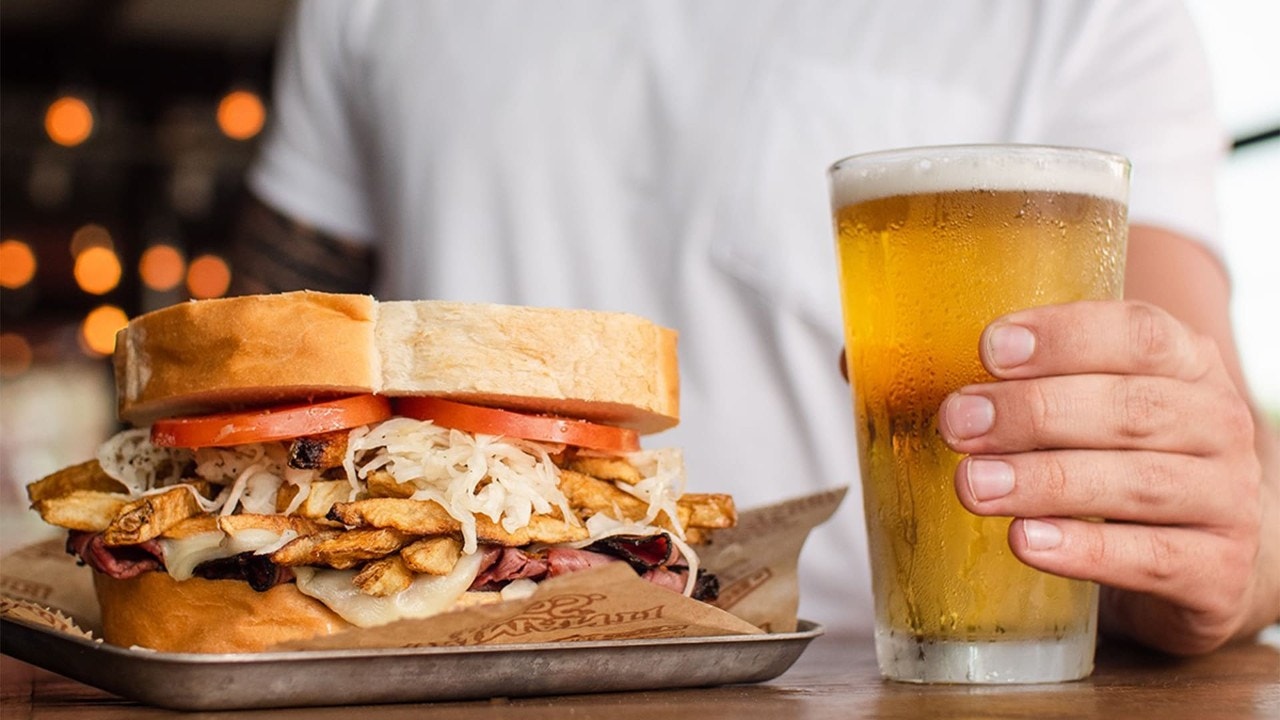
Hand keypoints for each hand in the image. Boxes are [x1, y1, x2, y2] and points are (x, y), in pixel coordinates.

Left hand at [938, 300, 1264, 654]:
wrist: (1204, 555)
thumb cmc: (1113, 462)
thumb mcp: (1071, 407)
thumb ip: (982, 379)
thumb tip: (853, 362)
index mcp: (1182, 364)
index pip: (1138, 332)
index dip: (1066, 336)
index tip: (990, 345)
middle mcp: (1217, 424)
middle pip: (1130, 409)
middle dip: (1034, 413)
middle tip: (956, 422)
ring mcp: (1226, 501)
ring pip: (1138, 483)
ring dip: (1047, 482)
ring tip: (973, 487)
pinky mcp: (1216, 573)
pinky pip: (1154, 559)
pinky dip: (1087, 551)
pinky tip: (1027, 542)